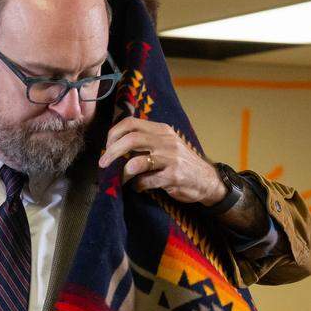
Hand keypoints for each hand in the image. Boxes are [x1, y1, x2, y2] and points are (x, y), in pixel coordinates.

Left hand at [98, 117, 226, 203]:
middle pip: (131, 139)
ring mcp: (171, 159)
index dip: (114, 133)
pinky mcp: (173, 176)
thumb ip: (145, 141)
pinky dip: (137, 186)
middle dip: (111, 152)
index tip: (107, 146)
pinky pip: (146, 181)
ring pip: (136, 161)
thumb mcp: (165, 144)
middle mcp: (166, 141)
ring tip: (119, 178)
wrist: (207, 180)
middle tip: (103, 164)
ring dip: (122, 172)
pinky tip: (138, 187)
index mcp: (161, 130)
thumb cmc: (180, 163)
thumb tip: (114, 145)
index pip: (130, 123)